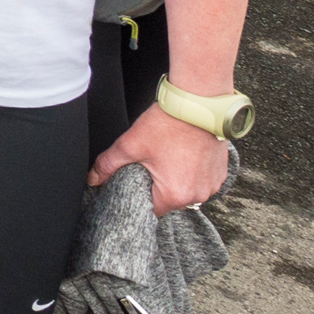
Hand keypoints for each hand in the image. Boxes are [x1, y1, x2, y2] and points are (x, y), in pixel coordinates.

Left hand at [91, 107, 235, 214]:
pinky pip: (201, 180)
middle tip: (149, 165)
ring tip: (166, 158)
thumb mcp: (130, 144)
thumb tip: (93, 179)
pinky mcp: (220, 173)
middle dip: (157, 187)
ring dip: (175, 179)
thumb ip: (108, 165)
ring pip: (186, 190)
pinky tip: (182, 155)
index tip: (133, 184)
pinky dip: (190, 172)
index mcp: (176, 194)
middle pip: (169, 201)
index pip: (151, 210)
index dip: (139, 197)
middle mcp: (198, 194)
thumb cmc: (168, 124)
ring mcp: (213, 184)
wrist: (198, 103)